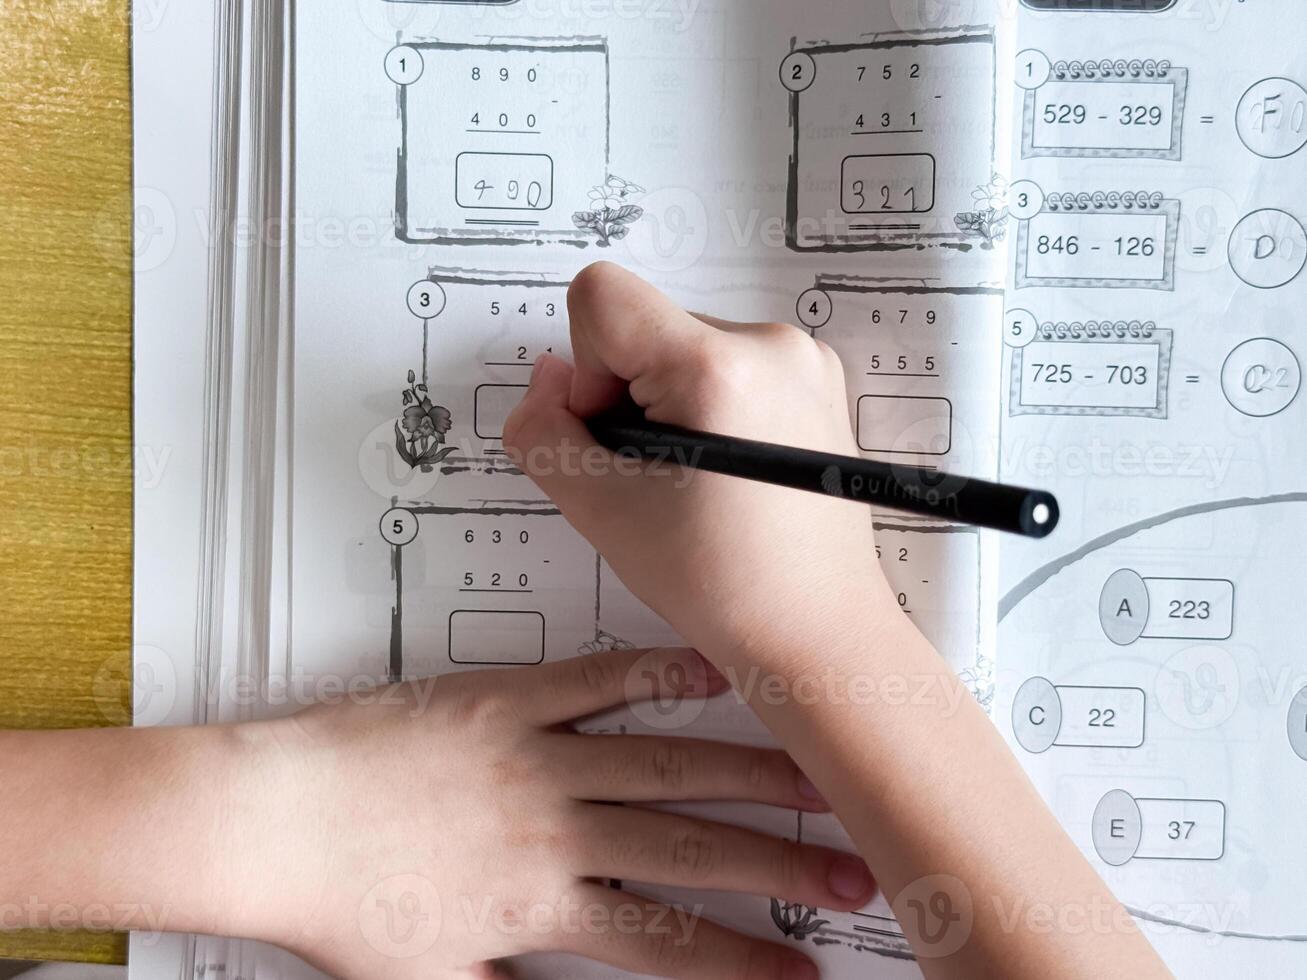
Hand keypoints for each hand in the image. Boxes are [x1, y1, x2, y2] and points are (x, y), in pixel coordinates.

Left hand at [230, 647, 874, 979]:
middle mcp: (552, 828)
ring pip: (665, 764)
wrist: (273, 819)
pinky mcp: (507, 697)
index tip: (800, 970)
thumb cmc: (339, 900)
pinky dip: (658, 671)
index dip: (742, 960)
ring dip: (749, 773)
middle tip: (852, 874)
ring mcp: (536, 756)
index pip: (664, 941)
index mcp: (537, 904)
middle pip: (691, 849)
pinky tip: (712, 669)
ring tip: (815, 778)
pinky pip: (596, 679)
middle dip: (782, 867)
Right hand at [503, 262, 892, 671]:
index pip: (602, 297)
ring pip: (685, 349)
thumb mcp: (601, 510)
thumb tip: (548, 375)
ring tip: (697, 486)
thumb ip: (544, 430)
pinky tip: (727, 477)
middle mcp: (772, 344)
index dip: (587, 369)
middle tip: (658, 480)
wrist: (818, 632)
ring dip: (669, 406)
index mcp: (719, 365)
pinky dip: (709, 410)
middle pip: (646, 326)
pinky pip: (729, 366)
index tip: (620, 440)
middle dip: (630, 395)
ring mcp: (804, 361)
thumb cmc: (723, 584)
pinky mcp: (818, 382)